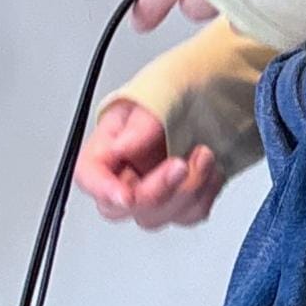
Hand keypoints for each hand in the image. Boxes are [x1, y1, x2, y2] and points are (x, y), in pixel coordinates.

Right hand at [74, 100, 223, 228]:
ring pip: (159, 216)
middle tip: (182, 164)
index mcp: (109, 145)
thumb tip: (121, 147)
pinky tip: (211, 169)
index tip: (126, 196)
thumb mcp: (159, 92)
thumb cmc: (181, 88)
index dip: (103, 190)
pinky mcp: (179, 201)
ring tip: (204, 156)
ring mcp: (153, 190)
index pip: (89, 175)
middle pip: (125, 206)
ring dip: (189, 190)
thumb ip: (140, 124)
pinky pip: (188, 215)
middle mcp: (126, 172)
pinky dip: (205, 194)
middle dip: (159, 190)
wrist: (216, 95)